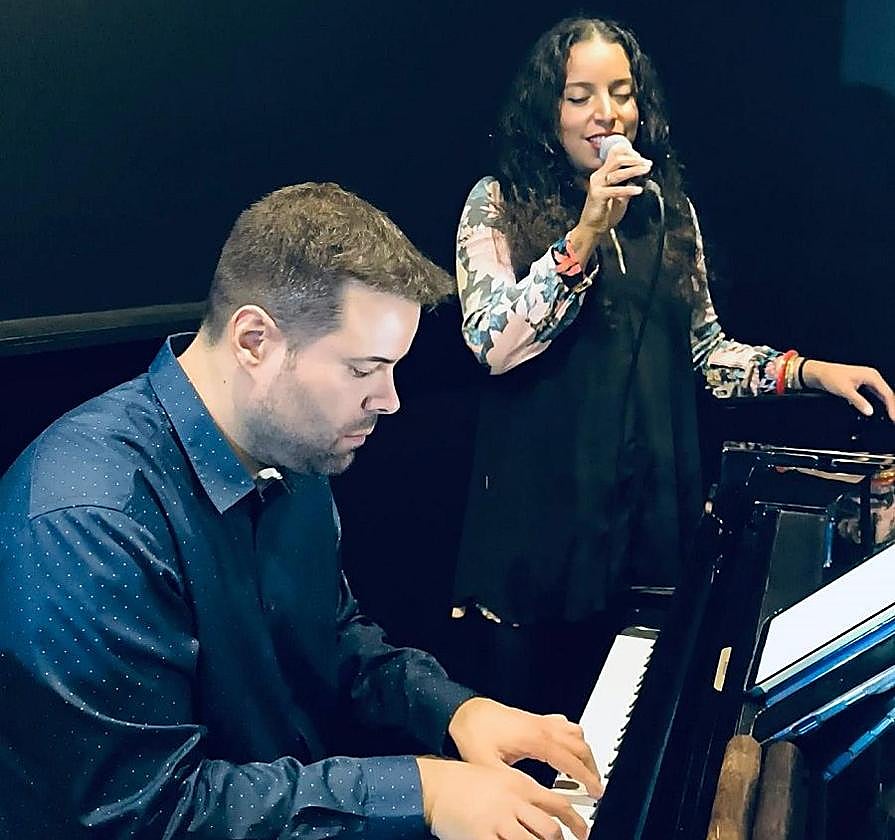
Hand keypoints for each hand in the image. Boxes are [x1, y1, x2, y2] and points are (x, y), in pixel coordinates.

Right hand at [417, 757, 587, 839]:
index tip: (583, 831)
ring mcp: (497, 822)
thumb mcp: (499, 776)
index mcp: (519, 785)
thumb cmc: (465, 780)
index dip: (576, 821)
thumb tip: (545, 805)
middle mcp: (512, 803)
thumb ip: (522, 790)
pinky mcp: (481, 837)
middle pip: (549, 829)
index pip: (557, 804)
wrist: (436, 784)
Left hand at [447, 697, 602, 797]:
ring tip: (585, 771)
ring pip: (574, 732)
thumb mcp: (488, 765)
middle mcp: (541, 727)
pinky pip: (563, 725)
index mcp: (534, 739)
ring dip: (584, 751)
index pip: (570, 760)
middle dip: (591, 766)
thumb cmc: (473, 734)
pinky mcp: (533, 719)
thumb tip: (531, 799)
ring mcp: (538, 721)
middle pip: (579, 745)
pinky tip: (568, 749)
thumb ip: (512, 782)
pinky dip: (573, 738)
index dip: (586, 777)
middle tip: (595, 786)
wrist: (463, 712)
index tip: (597, 791)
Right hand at [578, 141, 651, 233]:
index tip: (644, 159)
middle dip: (635, 160)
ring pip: (617, 172)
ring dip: (634, 170)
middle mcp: (598, 177)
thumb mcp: (620, 196)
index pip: (615, 155)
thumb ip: (628, 185)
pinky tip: (638, 190)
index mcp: (603, 174)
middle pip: (617, 159)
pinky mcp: (597, 196)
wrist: (592, 228)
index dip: (630, 154)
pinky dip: (628, 189)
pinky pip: (615, 190)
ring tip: (645, 170)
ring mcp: (597, 185)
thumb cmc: (605, 213)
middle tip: (648, 163)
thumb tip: (640, 177)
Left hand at [802, 360, 894, 420]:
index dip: (892, 407)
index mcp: (871, 376)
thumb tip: (869, 411)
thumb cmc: (831, 377)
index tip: (893, 418)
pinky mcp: (863, 384)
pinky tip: (880, 410)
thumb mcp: (845, 391)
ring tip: (891, 416)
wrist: (820, 373)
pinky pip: (876, 395)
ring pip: (882, 394)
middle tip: (894, 419)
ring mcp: (868, 380)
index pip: (887, 393)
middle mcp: (871, 377)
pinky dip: (879, 403)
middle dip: (892, 407)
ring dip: (887, 405)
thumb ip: (858, 401)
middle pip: (887, 394)